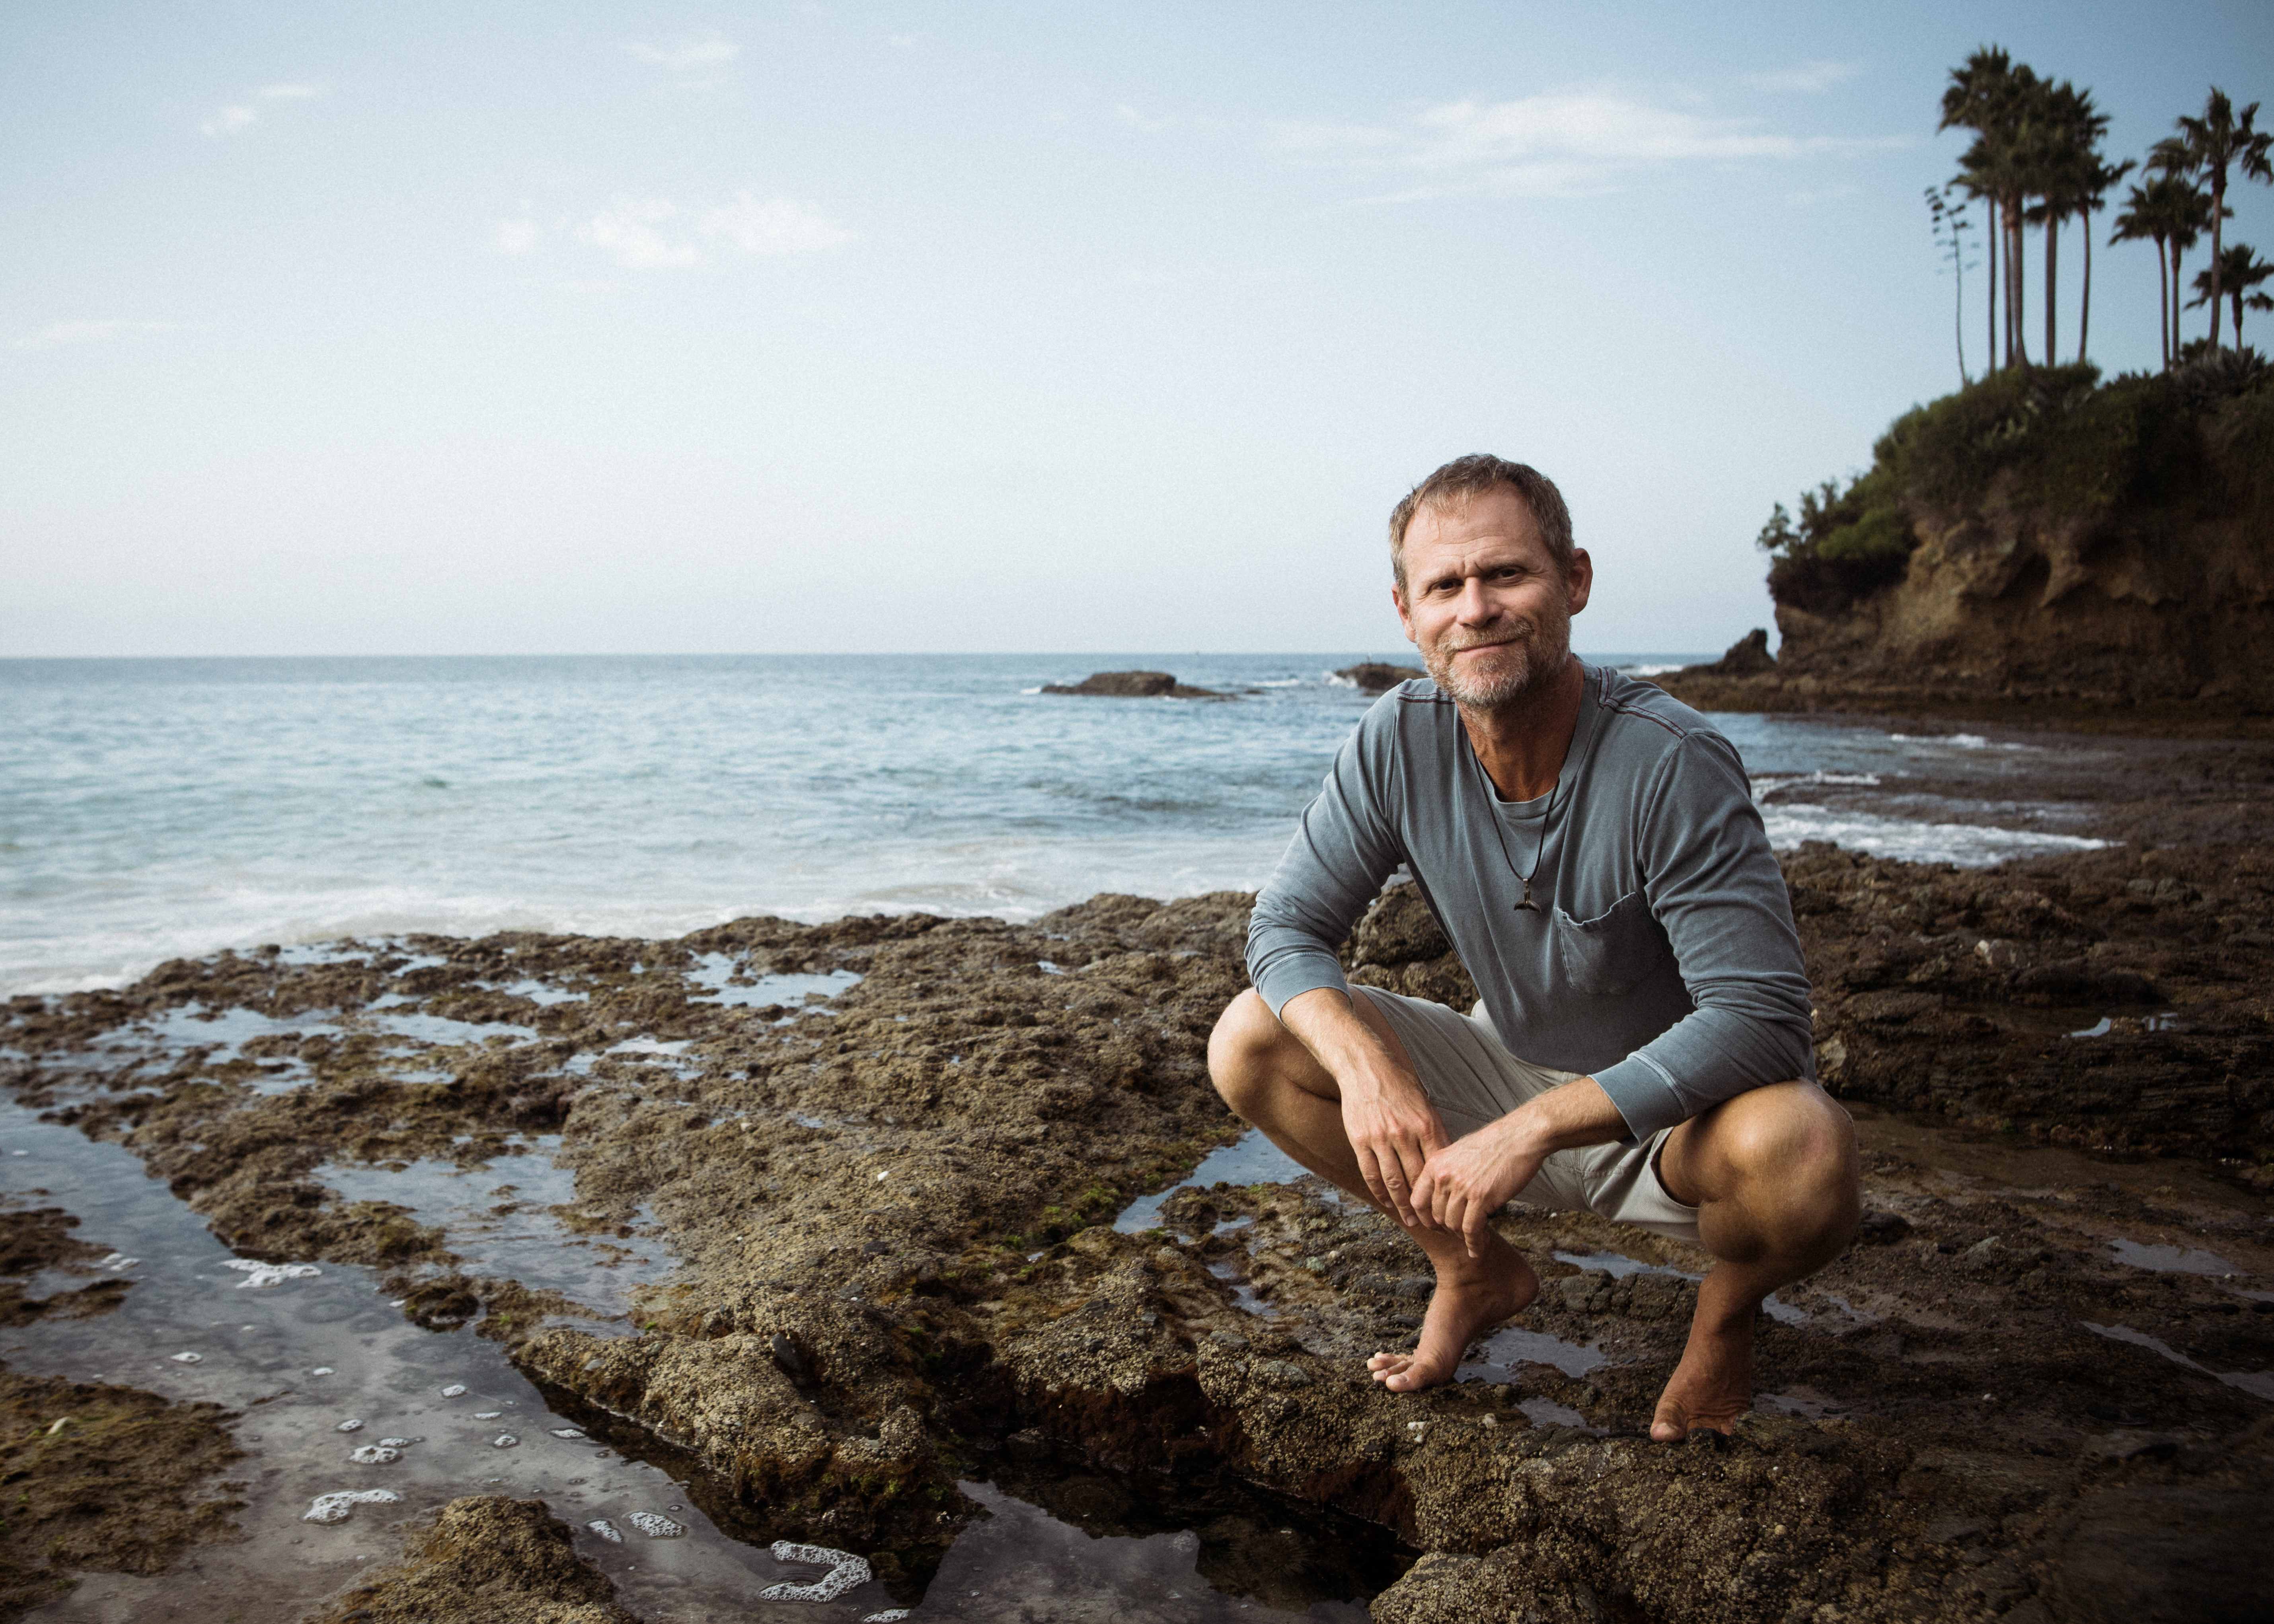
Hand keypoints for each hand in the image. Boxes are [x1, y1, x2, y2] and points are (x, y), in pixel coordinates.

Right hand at [1341, 1078, 1447, 1228]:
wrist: (1366, 1068)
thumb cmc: (1400, 1087)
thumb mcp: (1425, 1106)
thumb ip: (1435, 1134)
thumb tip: (1447, 1163)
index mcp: (1425, 1125)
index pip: (1438, 1168)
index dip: (1444, 1192)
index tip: (1450, 1207)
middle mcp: (1404, 1134)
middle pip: (1417, 1180)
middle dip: (1427, 1205)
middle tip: (1434, 1224)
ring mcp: (1380, 1138)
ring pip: (1394, 1181)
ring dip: (1404, 1206)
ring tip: (1412, 1221)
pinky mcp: (1360, 1140)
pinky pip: (1371, 1173)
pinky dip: (1380, 1191)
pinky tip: (1387, 1202)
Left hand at [1411, 1116, 1548, 1257]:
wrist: (1519, 1137)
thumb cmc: (1494, 1144)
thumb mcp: (1459, 1152)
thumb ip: (1446, 1173)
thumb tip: (1441, 1195)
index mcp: (1436, 1164)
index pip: (1417, 1200)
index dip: (1424, 1218)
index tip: (1433, 1227)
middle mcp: (1444, 1176)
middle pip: (1436, 1216)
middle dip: (1447, 1229)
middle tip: (1459, 1234)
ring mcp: (1461, 1187)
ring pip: (1453, 1225)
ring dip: (1463, 1237)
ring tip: (1473, 1239)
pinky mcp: (1481, 1197)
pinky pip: (1471, 1229)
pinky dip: (1474, 1243)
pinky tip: (1478, 1248)